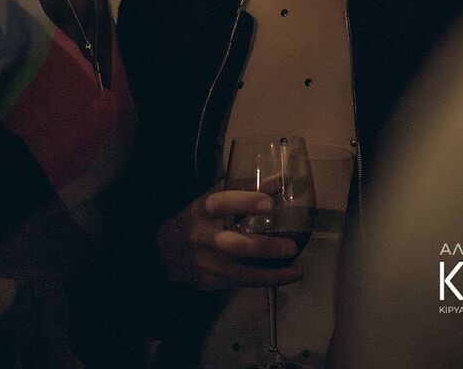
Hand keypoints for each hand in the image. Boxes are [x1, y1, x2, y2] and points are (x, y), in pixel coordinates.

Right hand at [155, 184, 302, 290]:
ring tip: (296, 270)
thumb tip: (280, 179)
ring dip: (271, 273)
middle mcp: (202, 237)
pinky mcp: (210, 282)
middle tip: (291, 246)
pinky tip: (283, 276)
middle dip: (264, 247)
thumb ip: (243, 188)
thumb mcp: (212, 198)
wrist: (166, 251)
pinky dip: (263, 280)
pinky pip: (240, 283)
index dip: (245, 202)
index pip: (221, 203)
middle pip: (234, 245)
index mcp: (202, 210)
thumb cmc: (198, 218)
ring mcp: (205, 263)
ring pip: (240, 272)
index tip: (270, 203)